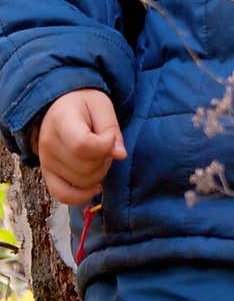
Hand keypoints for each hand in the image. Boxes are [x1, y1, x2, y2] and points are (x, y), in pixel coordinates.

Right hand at [33, 89, 126, 205]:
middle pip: (85, 167)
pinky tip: (96, 186)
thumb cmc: (84, 104)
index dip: (104, 145)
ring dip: (99, 172)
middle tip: (106, 143)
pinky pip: (64, 195)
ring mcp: (46, 162)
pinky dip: (83, 195)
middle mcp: (48, 143)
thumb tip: (120, 155)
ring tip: (98, 155)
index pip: (82, 145)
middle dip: (105, 158)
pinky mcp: (47, 174)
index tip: (111, 136)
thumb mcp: (102, 106)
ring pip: (81, 182)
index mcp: (61, 120)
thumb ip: (112, 129)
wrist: (60, 106)